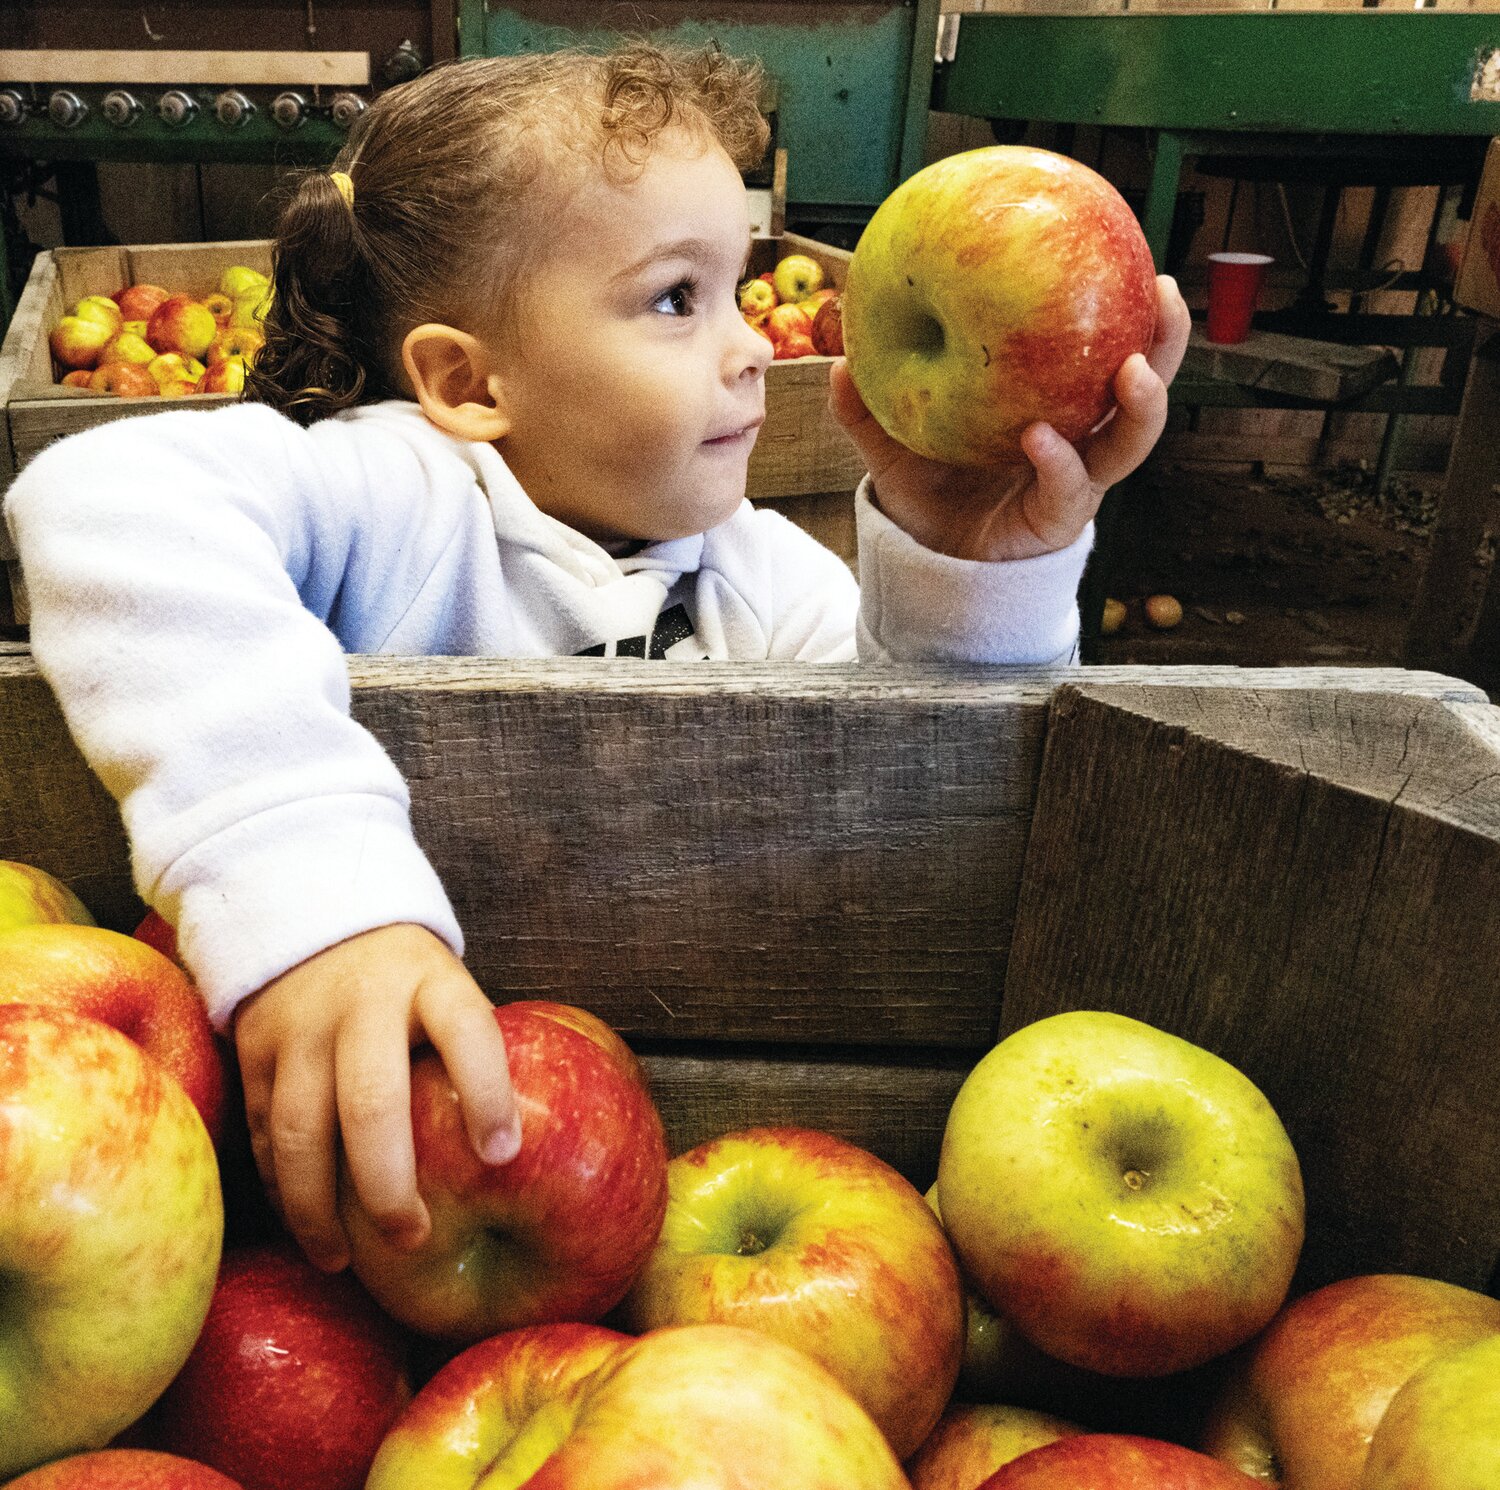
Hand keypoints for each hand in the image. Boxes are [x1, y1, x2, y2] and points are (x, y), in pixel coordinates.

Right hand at [234, 923, 520, 1272]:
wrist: (312, 913)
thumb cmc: (406, 979)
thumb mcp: (447, 988)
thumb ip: (468, 1053)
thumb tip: (506, 1158)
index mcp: (430, 982)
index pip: (466, 1032)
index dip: (487, 1094)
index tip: (502, 1156)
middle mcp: (363, 1003)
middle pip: (371, 1101)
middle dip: (388, 1183)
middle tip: (413, 1239)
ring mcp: (300, 1027)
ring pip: (299, 1130)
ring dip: (318, 1207)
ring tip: (343, 1260)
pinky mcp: (253, 1049)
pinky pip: (261, 1133)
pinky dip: (281, 1188)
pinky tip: (305, 1226)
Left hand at [830, 274, 1191, 563]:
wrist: (928, 562)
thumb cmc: (926, 493)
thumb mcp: (891, 443)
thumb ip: (867, 406)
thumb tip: (839, 362)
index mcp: (1054, 403)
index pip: (1104, 349)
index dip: (1128, 309)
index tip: (1138, 259)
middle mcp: (1078, 439)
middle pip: (1141, 386)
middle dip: (1165, 342)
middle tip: (1165, 293)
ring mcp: (1075, 481)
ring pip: (1129, 442)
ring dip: (1142, 406)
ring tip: (1132, 371)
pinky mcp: (1058, 521)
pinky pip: (1070, 488)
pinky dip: (1059, 462)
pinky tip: (1040, 436)